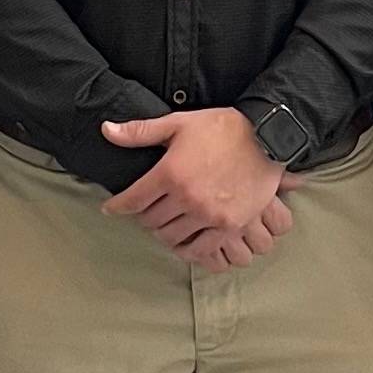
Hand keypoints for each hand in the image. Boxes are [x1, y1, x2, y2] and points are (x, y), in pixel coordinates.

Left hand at [101, 109, 287, 267]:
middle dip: (142, 218)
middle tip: (144, 212)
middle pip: (151, 221)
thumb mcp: (178, 123)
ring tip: (164, 224)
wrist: (265, 137)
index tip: (111, 209)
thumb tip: (106, 131)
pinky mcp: (230, 226)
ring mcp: (209, 215)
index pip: (133, 200)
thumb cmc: (220, 128)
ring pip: (172, 237)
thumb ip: (140, 132)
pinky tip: (184, 242)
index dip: (118, 206)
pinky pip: (201, 250)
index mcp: (170, 172)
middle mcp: (187, 197)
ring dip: (163, 233)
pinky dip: (188, 249)